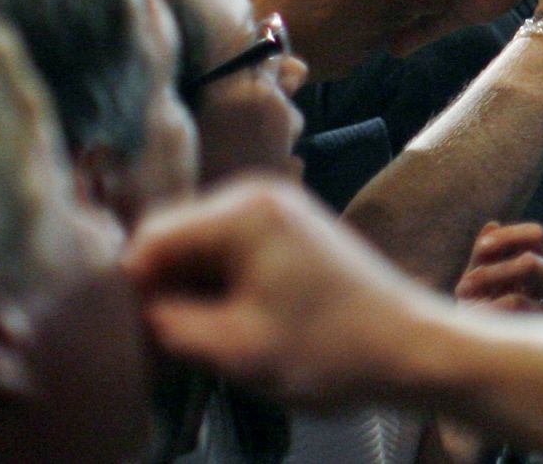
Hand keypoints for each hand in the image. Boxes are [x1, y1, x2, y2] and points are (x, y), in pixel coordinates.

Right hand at [126, 177, 443, 411]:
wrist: (411, 347)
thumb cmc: (331, 349)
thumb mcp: (235, 348)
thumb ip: (169, 325)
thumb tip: (132, 312)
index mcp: (242, 211)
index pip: (151, 239)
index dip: (130, 289)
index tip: (131, 336)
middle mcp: (257, 194)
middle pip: (174, 238)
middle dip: (161, 289)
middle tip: (161, 347)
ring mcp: (277, 208)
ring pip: (200, 248)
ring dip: (190, 291)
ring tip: (198, 343)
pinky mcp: (291, 229)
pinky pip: (231, 251)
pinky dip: (219, 287)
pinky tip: (227, 327)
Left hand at [454, 221, 542, 313]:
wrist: (478, 359)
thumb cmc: (480, 312)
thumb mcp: (477, 279)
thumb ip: (484, 254)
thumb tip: (492, 224)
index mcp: (538, 265)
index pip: (537, 235)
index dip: (510, 236)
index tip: (482, 248)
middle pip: (532, 260)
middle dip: (494, 271)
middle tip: (463, 285)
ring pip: (527, 290)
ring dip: (490, 287)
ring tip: (463, 298)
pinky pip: (518, 304)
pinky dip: (490, 308)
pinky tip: (476, 317)